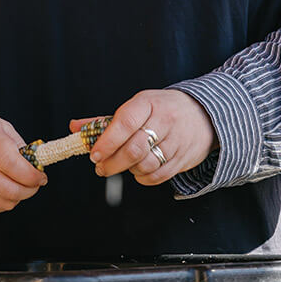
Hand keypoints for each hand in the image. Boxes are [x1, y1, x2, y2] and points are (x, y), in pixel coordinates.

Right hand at [0, 113, 47, 211]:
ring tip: (19, 185)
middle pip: (10, 189)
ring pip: (3, 202)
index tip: (40, 176)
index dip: (32, 175)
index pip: (13, 166)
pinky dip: (3, 202)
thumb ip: (19, 145)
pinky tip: (3, 189)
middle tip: (35, 183)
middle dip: (30, 190)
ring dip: (17, 197)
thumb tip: (37, 164)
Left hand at [72, 90, 215, 184]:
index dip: (107, 141)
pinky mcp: (183, 159)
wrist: (205, 115)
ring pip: (145, 164)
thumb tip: (75, 127)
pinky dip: (142, 178)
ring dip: (127, 170)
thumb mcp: (136, 107)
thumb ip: (105, 120)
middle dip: (112, 162)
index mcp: (148, 103)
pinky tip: (136, 172)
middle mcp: (164, 121)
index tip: (94, 154)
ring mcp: (176, 141)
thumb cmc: (161, 110)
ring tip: (120, 165)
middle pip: (134, 149)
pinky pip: (158, 176)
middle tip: (100, 167)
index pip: (125, 123)